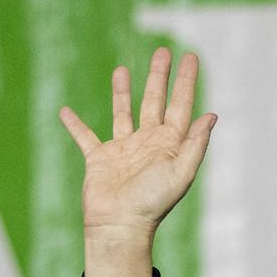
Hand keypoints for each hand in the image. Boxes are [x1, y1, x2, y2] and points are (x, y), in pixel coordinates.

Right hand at [59, 47, 215, 239]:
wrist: (120, 226)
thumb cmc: (153, 202)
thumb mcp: (181, 172)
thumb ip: (195, 144)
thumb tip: (211, 115)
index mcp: (170, 145)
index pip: (180, 105)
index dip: (186, 81)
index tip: (191, 57)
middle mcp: (148, 143)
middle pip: (155, 101)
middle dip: (159, 76)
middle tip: (163, 51)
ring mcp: (123, 150)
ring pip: (123, 112)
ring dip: (122, 91)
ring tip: (122, 69)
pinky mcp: (99, 158)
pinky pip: (84, 136)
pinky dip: (74, 125)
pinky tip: (65, 111)